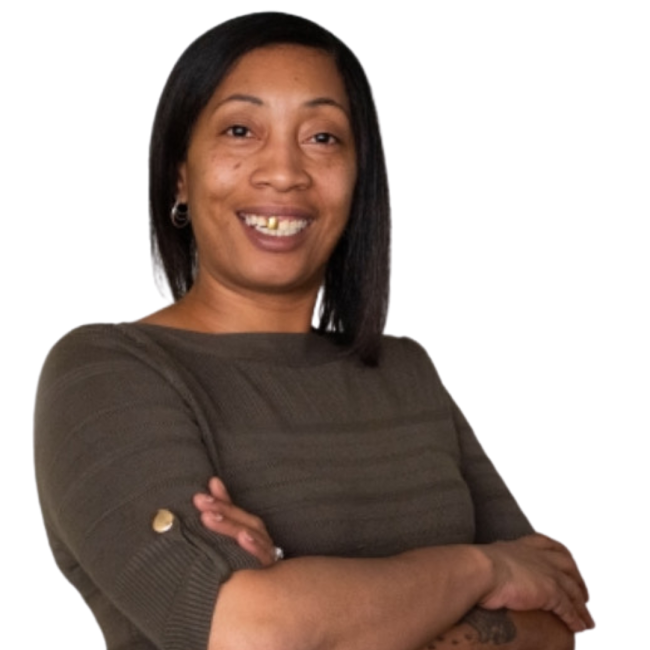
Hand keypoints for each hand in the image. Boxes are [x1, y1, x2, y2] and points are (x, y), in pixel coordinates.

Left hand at [193, 477, 278, 566]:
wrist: (257, 603)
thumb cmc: (239, 565)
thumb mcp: (231, 536)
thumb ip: (224, 511)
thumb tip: (213, 482)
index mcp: (252, 534)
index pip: (238, 513)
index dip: (224, 498)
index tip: (210, 484)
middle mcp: (262, 544)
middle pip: (246, 522)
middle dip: (222, 510)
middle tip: (200, 502)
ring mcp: (265, 559)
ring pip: (252, 536)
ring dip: (230, 525)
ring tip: (209, 517)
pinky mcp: (265, 575)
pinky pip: (261, 559)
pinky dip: (253, 546)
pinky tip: (243, 538)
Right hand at [478, 532, 595, 636]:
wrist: (482, 570)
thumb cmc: (478, 564)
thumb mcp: (491, 555)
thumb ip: (499, 558)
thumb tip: (491, 562)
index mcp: (524, 546)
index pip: (548, 543)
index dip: (560, 551)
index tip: (568, 558)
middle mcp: (540, 557)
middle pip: (569, 566)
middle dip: (580, 581)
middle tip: (586, 595)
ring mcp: (548, 574)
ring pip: (573, 591)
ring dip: (583, 608)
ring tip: (589, 623)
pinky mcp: (551, 592)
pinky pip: (568, 609)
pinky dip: (575, 619)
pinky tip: (579, 629)